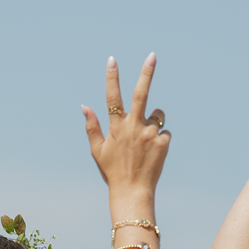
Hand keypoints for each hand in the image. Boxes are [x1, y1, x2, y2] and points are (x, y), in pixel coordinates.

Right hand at [83, 53, 170, 199]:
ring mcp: (149, 134)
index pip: (112, 97)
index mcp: (116, 127)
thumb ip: (92, 127)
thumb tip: (84, 106)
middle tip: (152, 55)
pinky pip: (165, 132)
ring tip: (146, 138)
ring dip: (155, 119)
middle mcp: (133, 127)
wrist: (133, 192)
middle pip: (141, 94)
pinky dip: (160, 138)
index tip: (112, 60)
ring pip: (158, 115)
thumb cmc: (113, 172)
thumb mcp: (98, 150)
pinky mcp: (163, 143)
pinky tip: (153, 153)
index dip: (112, 77)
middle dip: (147, 73)